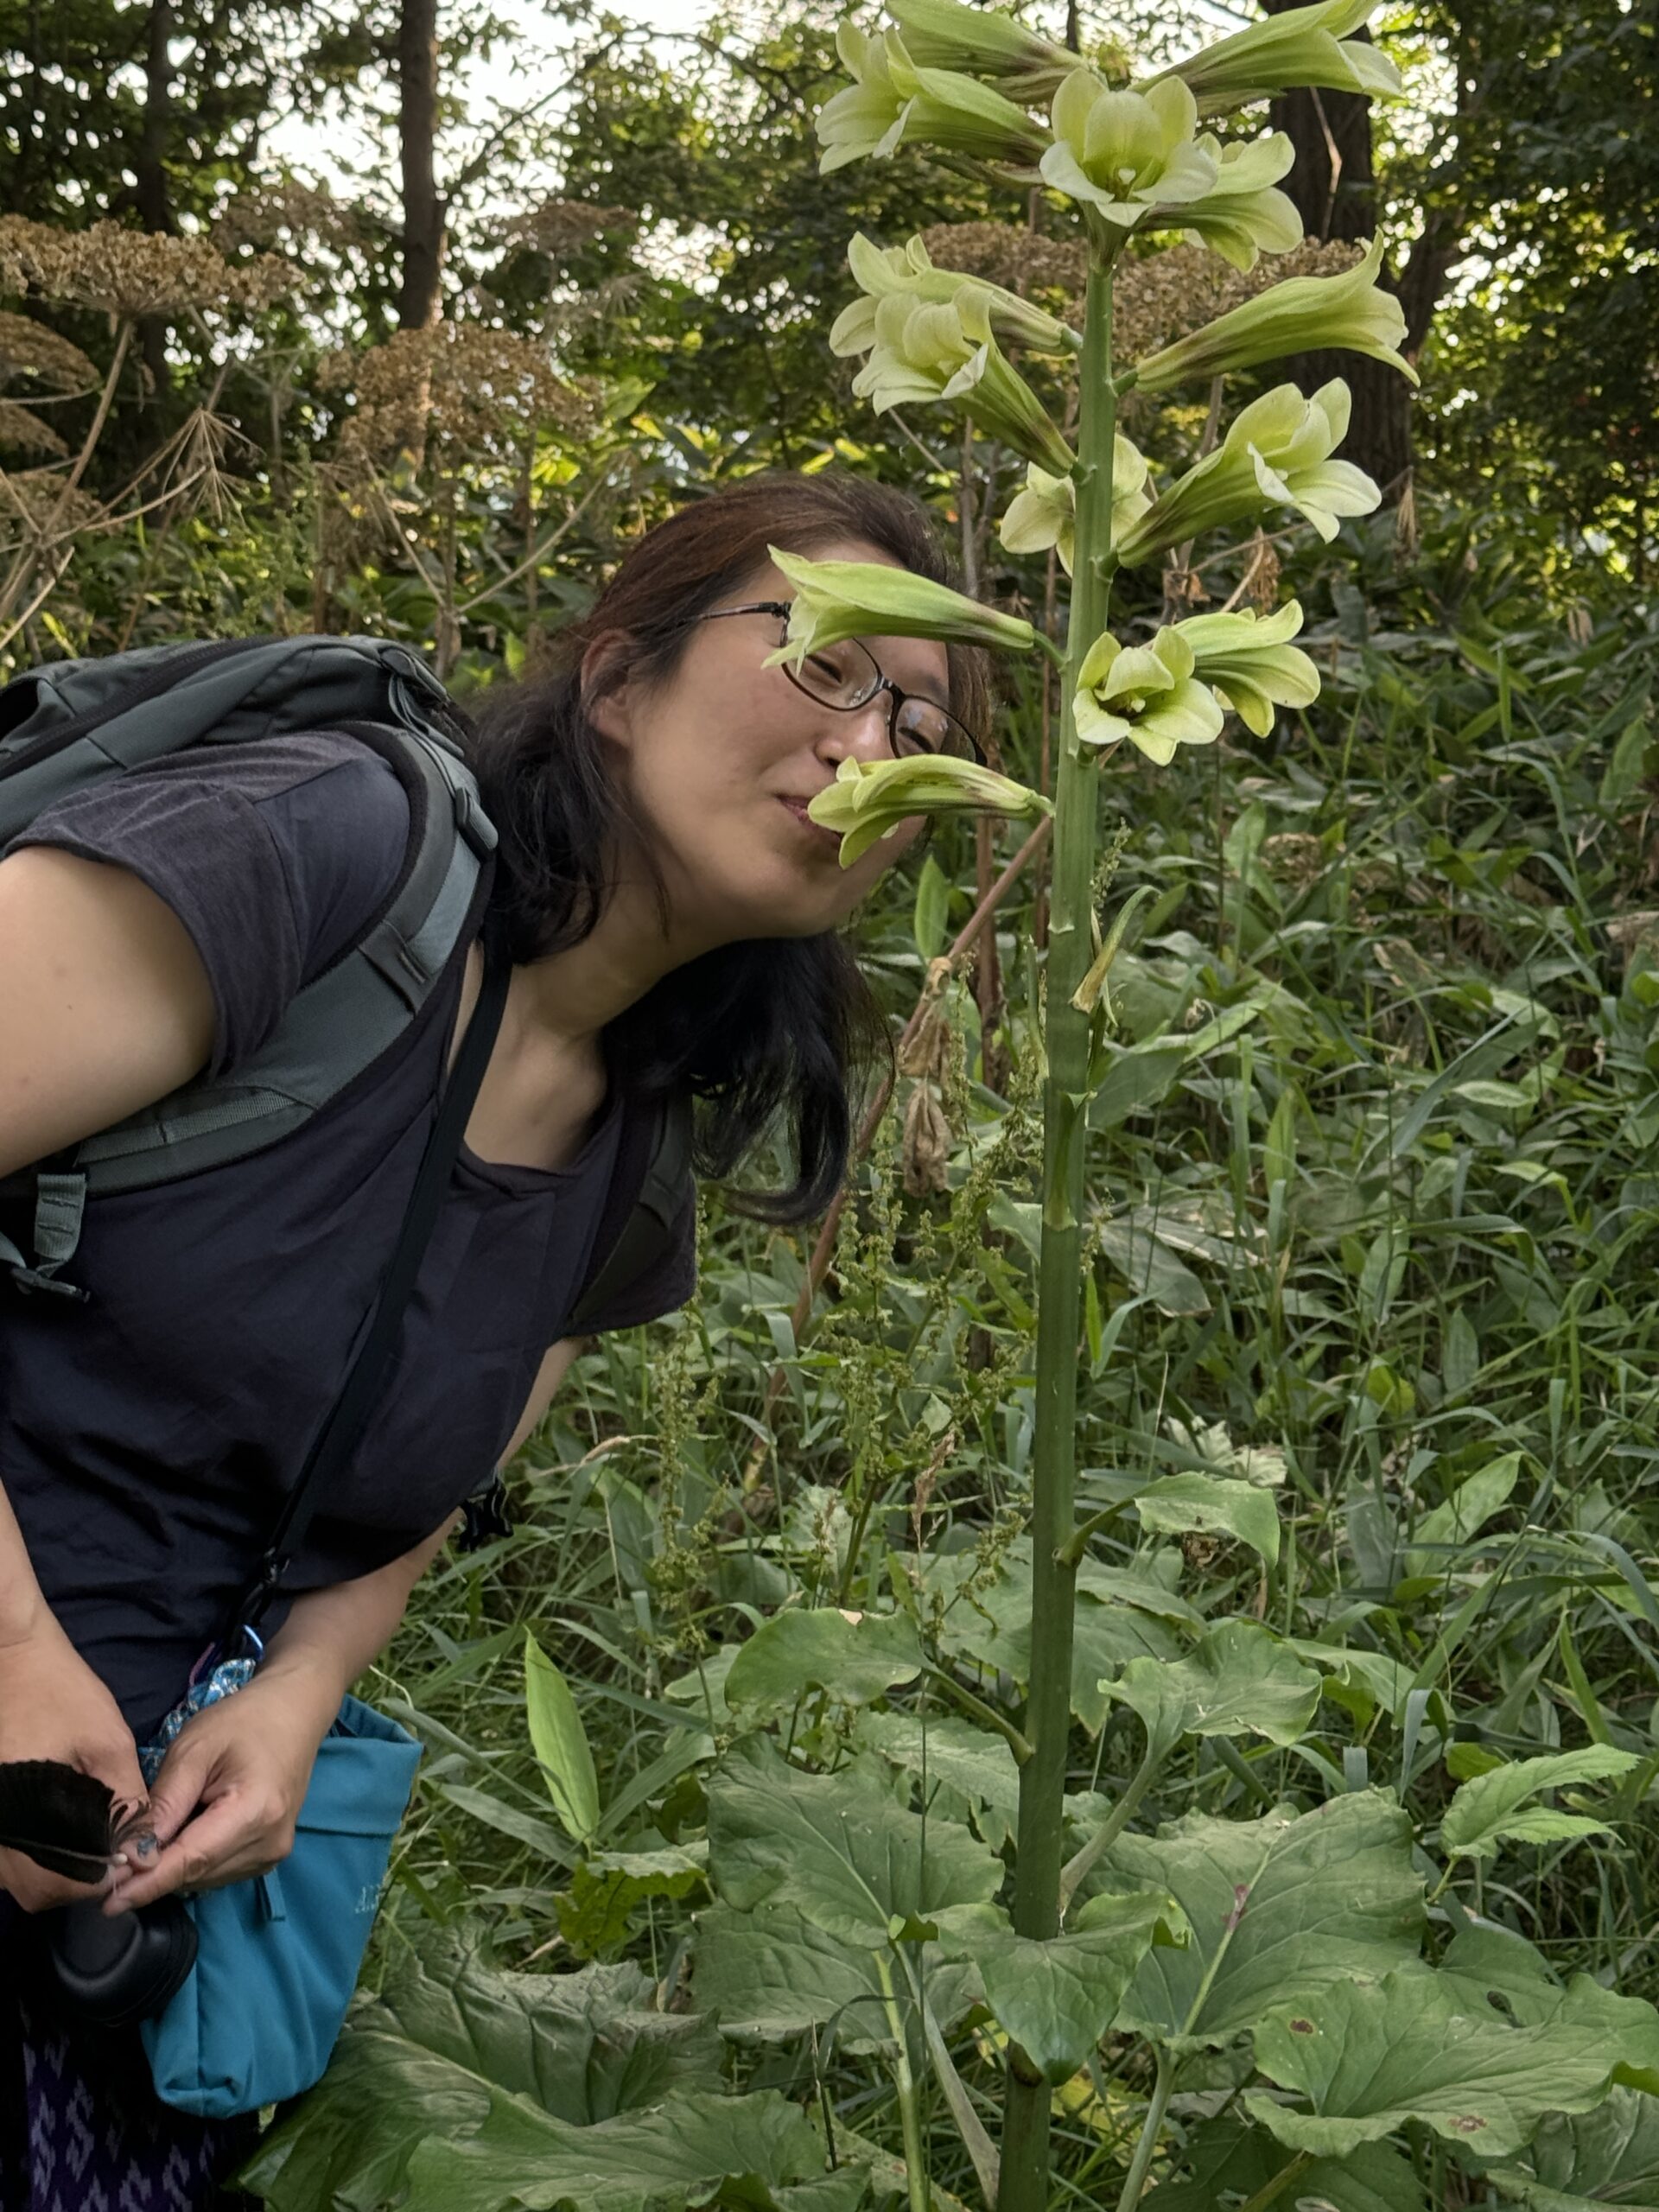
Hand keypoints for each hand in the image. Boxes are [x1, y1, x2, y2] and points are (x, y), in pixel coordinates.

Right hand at [0, 1618, 147, 1911]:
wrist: (9, 1658)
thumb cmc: (59, 1694)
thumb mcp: (107, 1745)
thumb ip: (127, 1803)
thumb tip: (144, 1853)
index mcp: (25, 1819)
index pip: (65, 1884)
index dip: (103, 1876)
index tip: (130, 1858)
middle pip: (38, 1890)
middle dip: (81, 1879)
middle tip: (114, 1850)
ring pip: (20, 1880)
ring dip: (58, 1870)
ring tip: (93, 1837)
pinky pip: (8, 1859)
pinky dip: (37, 1855)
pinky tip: (62, 1827)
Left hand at [105, 1656, 341, 1915]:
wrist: (293, 1711)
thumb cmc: (242, 1720)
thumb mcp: (194, 1749)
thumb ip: (164, 1803)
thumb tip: (129, 1855)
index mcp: (254, 1811)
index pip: (190, 1860)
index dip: (146, 1884)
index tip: (106, 1902)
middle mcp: (269, 1842)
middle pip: (195, 1874)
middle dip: (152, 1872)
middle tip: (113, 1859)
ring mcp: (272, 1852)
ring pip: (203, 1878)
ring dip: (172, 1866)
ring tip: (156, 1831)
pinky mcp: (269, 1854)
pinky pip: (217, 1871)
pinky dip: (191, 1861)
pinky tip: (183, 1832)